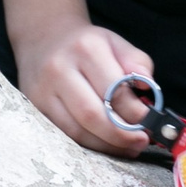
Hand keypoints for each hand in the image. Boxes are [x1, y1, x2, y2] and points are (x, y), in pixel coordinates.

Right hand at [12, 18, 158, 157]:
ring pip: (77, 131)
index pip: (114, 90)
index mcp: (86, 48)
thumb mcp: (114, 42)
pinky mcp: (35, 108)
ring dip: (107, 146)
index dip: (135, 113)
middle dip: (121, 135)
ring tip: (127, 147)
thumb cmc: (85, 45)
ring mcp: (43, 91)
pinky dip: (89, 145)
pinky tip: (106, 145)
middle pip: (92, 115)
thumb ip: (137, 61)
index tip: (150, 123)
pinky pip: (65, 135)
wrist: (43, 39)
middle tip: (141, 141)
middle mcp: (60, 68)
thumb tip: (149, 88)